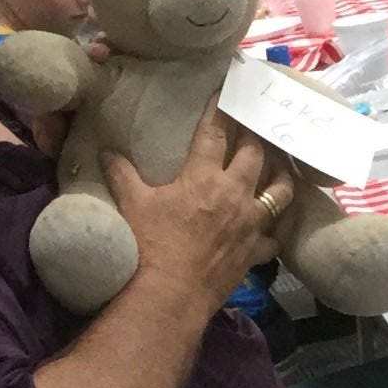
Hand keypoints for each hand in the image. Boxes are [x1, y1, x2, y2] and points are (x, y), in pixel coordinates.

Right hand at [103, 113, 295, 314]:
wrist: (170, 294)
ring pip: (279, 191)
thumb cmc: (149, 245)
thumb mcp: (131, 204)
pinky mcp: (255, 251)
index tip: (228, 92)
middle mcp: (235, 194)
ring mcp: (250, 223)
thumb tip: (106, 151)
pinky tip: (270, 228)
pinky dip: (272, 231)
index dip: (221, 110)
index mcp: (204, 177)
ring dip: (280, 175)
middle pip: (255, 154)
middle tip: (255, 126)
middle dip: (255, 136)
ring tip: (280, 167)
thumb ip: (121, 174)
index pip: (215, 133)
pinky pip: (273, 237)